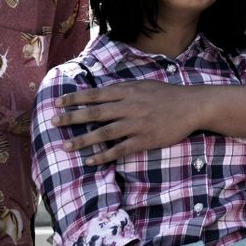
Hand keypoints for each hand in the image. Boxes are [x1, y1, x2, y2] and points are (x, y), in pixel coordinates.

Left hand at [52, 81, 196, 164]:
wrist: (192, 106)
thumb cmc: (167, 95)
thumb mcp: (144, 85)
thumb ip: (123, 90)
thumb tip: (101, 93)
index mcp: (128, 91)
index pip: (96, 94)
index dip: (75, 98)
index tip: (58, 103)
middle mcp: (130, 106)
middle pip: (95, 113)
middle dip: (72, 118)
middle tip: (53, 122)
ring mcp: (136, 124)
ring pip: (103, 133)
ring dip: (82, 140)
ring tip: (65, 146)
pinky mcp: (144, 140)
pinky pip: (119, 149)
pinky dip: (103, 155)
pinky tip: (90, 160)